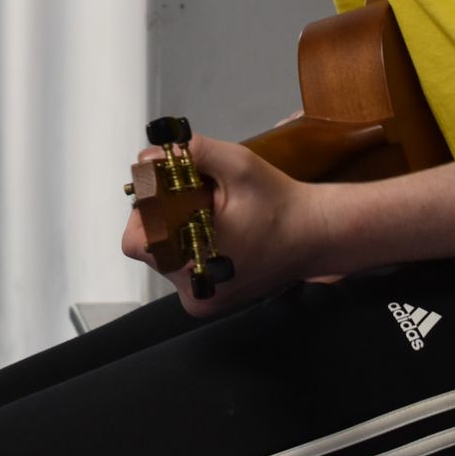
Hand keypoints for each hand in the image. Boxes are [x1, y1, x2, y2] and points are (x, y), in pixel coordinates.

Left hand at [120, 133, 328, 315]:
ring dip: (177, 234)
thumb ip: (193, 152)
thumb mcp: (238, 165)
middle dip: (163, 218)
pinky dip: (191, 250)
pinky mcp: (210, 303)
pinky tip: (218, 235)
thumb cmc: (279, 202)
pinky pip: (183, 271)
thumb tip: (150, 155)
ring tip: (212, 217)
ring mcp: (202, 300)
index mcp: (194, 262)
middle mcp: (194, 289)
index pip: (137, 237)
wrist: (316, 234)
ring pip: (166, 258)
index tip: (167, 191)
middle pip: (150, 246)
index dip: (145, 211)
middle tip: (194, 199)